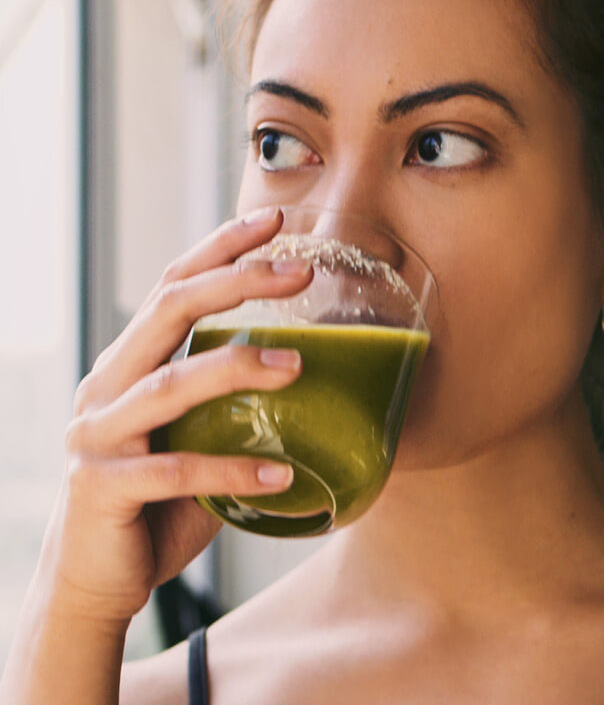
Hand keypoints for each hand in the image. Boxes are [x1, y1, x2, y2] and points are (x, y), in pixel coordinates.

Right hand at [41, 206, 311, 624]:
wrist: (94, 580)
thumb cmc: (156, 502)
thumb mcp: (194, 436)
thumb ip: (230, 404)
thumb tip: (311, 374)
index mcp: (129, 364)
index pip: (173, 286)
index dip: (220, 248)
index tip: (272, 220)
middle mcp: (108, 386)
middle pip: (169, 309)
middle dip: (236, 280)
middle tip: (299, 270)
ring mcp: (98, 436)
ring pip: (172, 383)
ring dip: (240, 369)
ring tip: (299, 367)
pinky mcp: (103, 487)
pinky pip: (177, 471)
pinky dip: (233, 469)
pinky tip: (281, 476)